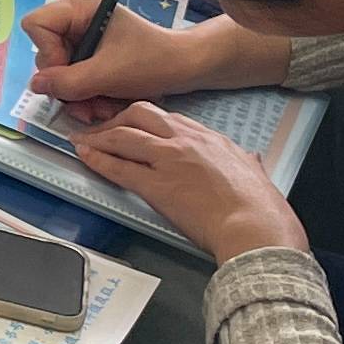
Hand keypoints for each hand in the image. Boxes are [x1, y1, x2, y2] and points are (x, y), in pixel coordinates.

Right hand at [21, 0, 207, 129]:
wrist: (184, 67)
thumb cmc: (153, 61)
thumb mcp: (107, 75)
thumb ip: (68, 82)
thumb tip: (35, 85)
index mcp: (80, 7)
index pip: (37, 26)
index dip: (48, 55)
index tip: (70, 76)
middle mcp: (77, 17)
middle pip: (47, 52)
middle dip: (67, 84)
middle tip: (86, 105)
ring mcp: (83, 35)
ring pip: (60, 70)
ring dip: (78, 95)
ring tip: (101, 108)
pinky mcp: (91, 52)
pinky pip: (75, 75)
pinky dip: (87, 93)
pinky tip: (105, 103)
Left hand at [68, 103, 305, 262]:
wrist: (255, 228)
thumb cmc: (261, 208)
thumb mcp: (256, 172)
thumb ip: (247, 161)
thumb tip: (251, 158)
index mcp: (209, 138)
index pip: (169, 118)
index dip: (146, 120)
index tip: (135, 124)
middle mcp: (185, 141)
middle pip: (140, 114)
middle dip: (117, 118)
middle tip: (103, 127)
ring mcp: (168, 161)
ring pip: (123, 136)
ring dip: (98, 136)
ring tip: (83, 139)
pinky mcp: (155, 186)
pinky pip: (119, 168)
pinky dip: (98, 160)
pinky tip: (85, 156)